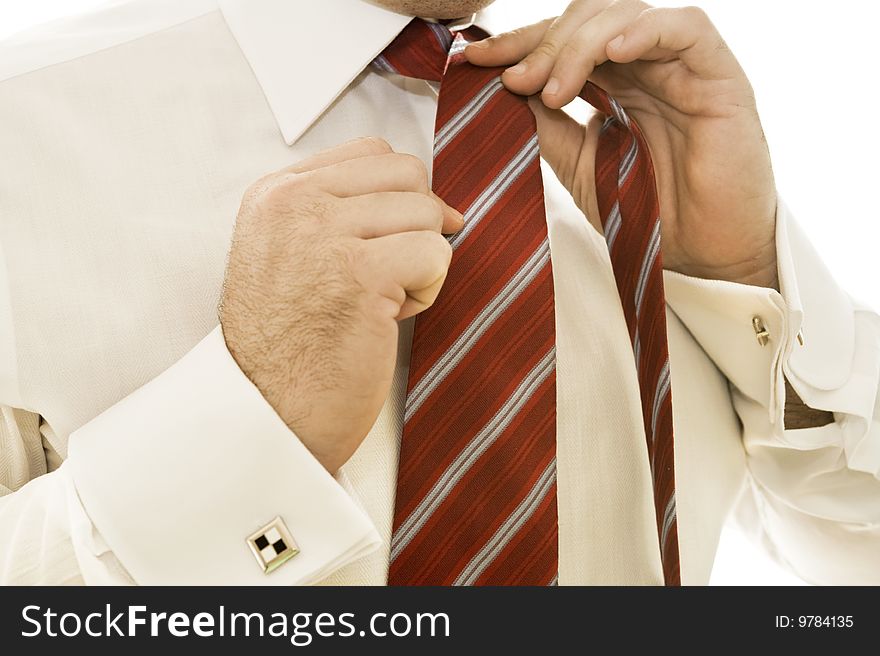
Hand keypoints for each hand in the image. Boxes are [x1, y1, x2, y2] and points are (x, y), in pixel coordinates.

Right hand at [220, 137, 462, 472]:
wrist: (265, 411)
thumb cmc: (287, 345)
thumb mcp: (293, 259)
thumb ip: (343, 215)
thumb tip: (441, 205)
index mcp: (275, 194)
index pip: (370, 154)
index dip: (398, 197)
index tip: (390, 242)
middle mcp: (293, 203)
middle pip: (407, 175)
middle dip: (414, 227)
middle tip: (388, 277)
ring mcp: (323, 234)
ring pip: (426, 213)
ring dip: (419, 263)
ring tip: (381, 302)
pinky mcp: (360, 273)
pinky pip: (435, 254)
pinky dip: (427, 292)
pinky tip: (389, 320)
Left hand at [467, 0, 778, 287]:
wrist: (702, 254)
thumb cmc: (649, 212)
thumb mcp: (579, 167)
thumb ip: (547, 128)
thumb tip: (505, 88)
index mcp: (614, 84)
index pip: (563, 42)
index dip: (520, 44)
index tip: (477, 61)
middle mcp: (645, 67)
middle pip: (589, 19)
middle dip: (544, 43)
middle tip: (514, 79)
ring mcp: (681, 68)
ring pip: (627, 16)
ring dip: (580, 44)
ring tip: (553, 88)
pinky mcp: (720, 77)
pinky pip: (686, 28)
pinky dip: (644, 31)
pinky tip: (612, 53)